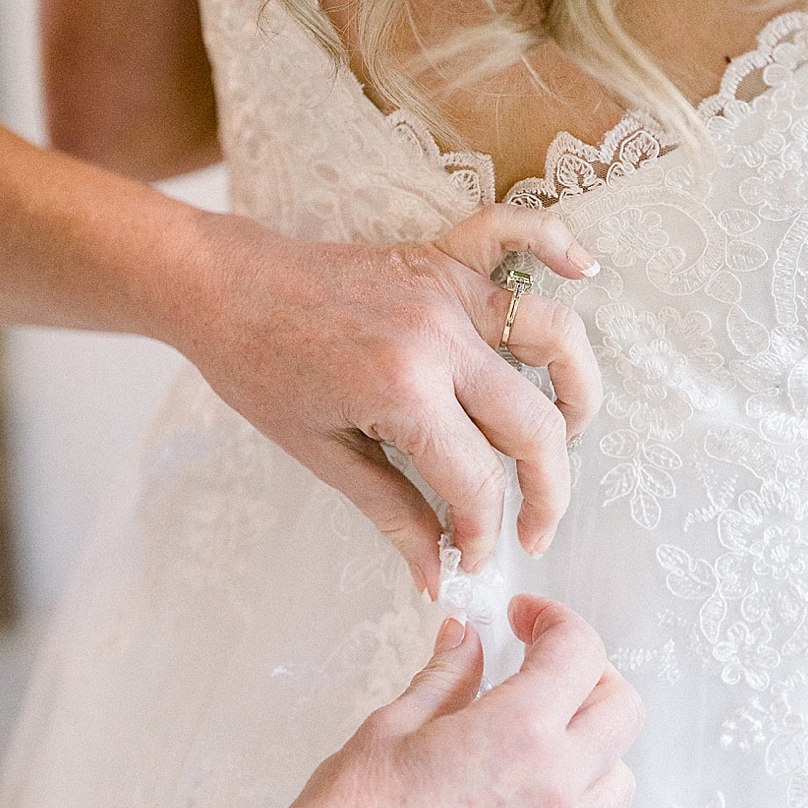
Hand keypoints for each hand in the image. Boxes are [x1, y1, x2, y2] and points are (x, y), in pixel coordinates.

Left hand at [180, 207, 603, 594]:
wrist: (222, 290)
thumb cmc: (260, 371)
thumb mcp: (322, 454)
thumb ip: (393, 513)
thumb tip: (435, 574)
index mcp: (402, 392)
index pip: (477, 482)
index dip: (484, 534)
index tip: (473, 560)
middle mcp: (439, 337)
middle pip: (534, 424)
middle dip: (546, 492)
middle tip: (532, 530)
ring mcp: (447, 289)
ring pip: (554, 336)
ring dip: (577, 390)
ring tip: (564, 434)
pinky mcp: (441, 256)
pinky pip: (515, 233)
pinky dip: (556, 244)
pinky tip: (585, 272)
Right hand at [252, 596, 641, 807]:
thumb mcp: (391, 727)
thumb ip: (446, 677)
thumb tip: (467, 640)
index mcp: (519, 733)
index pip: (580, 652)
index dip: (555, 620)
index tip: (524, 620)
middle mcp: (555, 790)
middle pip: (623, 709)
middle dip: (589, 674)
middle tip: (540, 670)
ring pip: (617, 781)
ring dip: (588, 748)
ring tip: (534, 743)